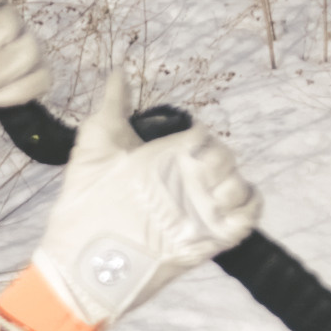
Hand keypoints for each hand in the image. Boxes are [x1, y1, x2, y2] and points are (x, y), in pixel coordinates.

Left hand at [31, 71, 260, 324]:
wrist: (84, 259)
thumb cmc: (84, 203)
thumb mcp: (95, 148)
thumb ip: (112, 108)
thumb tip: (117, 72)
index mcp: (162, 160)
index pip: (200, 138)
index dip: (200, 138)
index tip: (186, 144)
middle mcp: (184, 183)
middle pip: (224, 160)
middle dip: (219, 160)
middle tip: (198, 169)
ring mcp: (198, 211)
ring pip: (239, 187)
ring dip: (233, 183)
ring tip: (211, 192)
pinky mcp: (209, 239)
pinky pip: (246, 217)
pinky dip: (246, 207)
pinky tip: (223, 208)